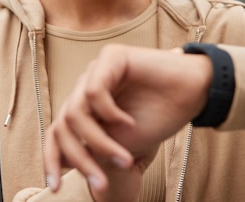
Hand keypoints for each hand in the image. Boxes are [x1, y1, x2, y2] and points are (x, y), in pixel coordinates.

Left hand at [44, 44, 212, 192]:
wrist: (193, 95)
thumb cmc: (159, 116)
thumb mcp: (121, 143)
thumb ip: (93, 149)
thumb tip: (64, 165)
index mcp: (86, 107)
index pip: (57, 132)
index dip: (52, 159)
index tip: (55, 188)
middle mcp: (86, 88)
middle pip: (63, 125)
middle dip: (80, 158)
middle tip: (100, 181)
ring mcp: (96, 71)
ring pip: (76, 113)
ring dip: (98, 142)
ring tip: (124, 158)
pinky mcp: (110, 57)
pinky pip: (94, 92)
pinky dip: (109, 113)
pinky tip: (129, 122)